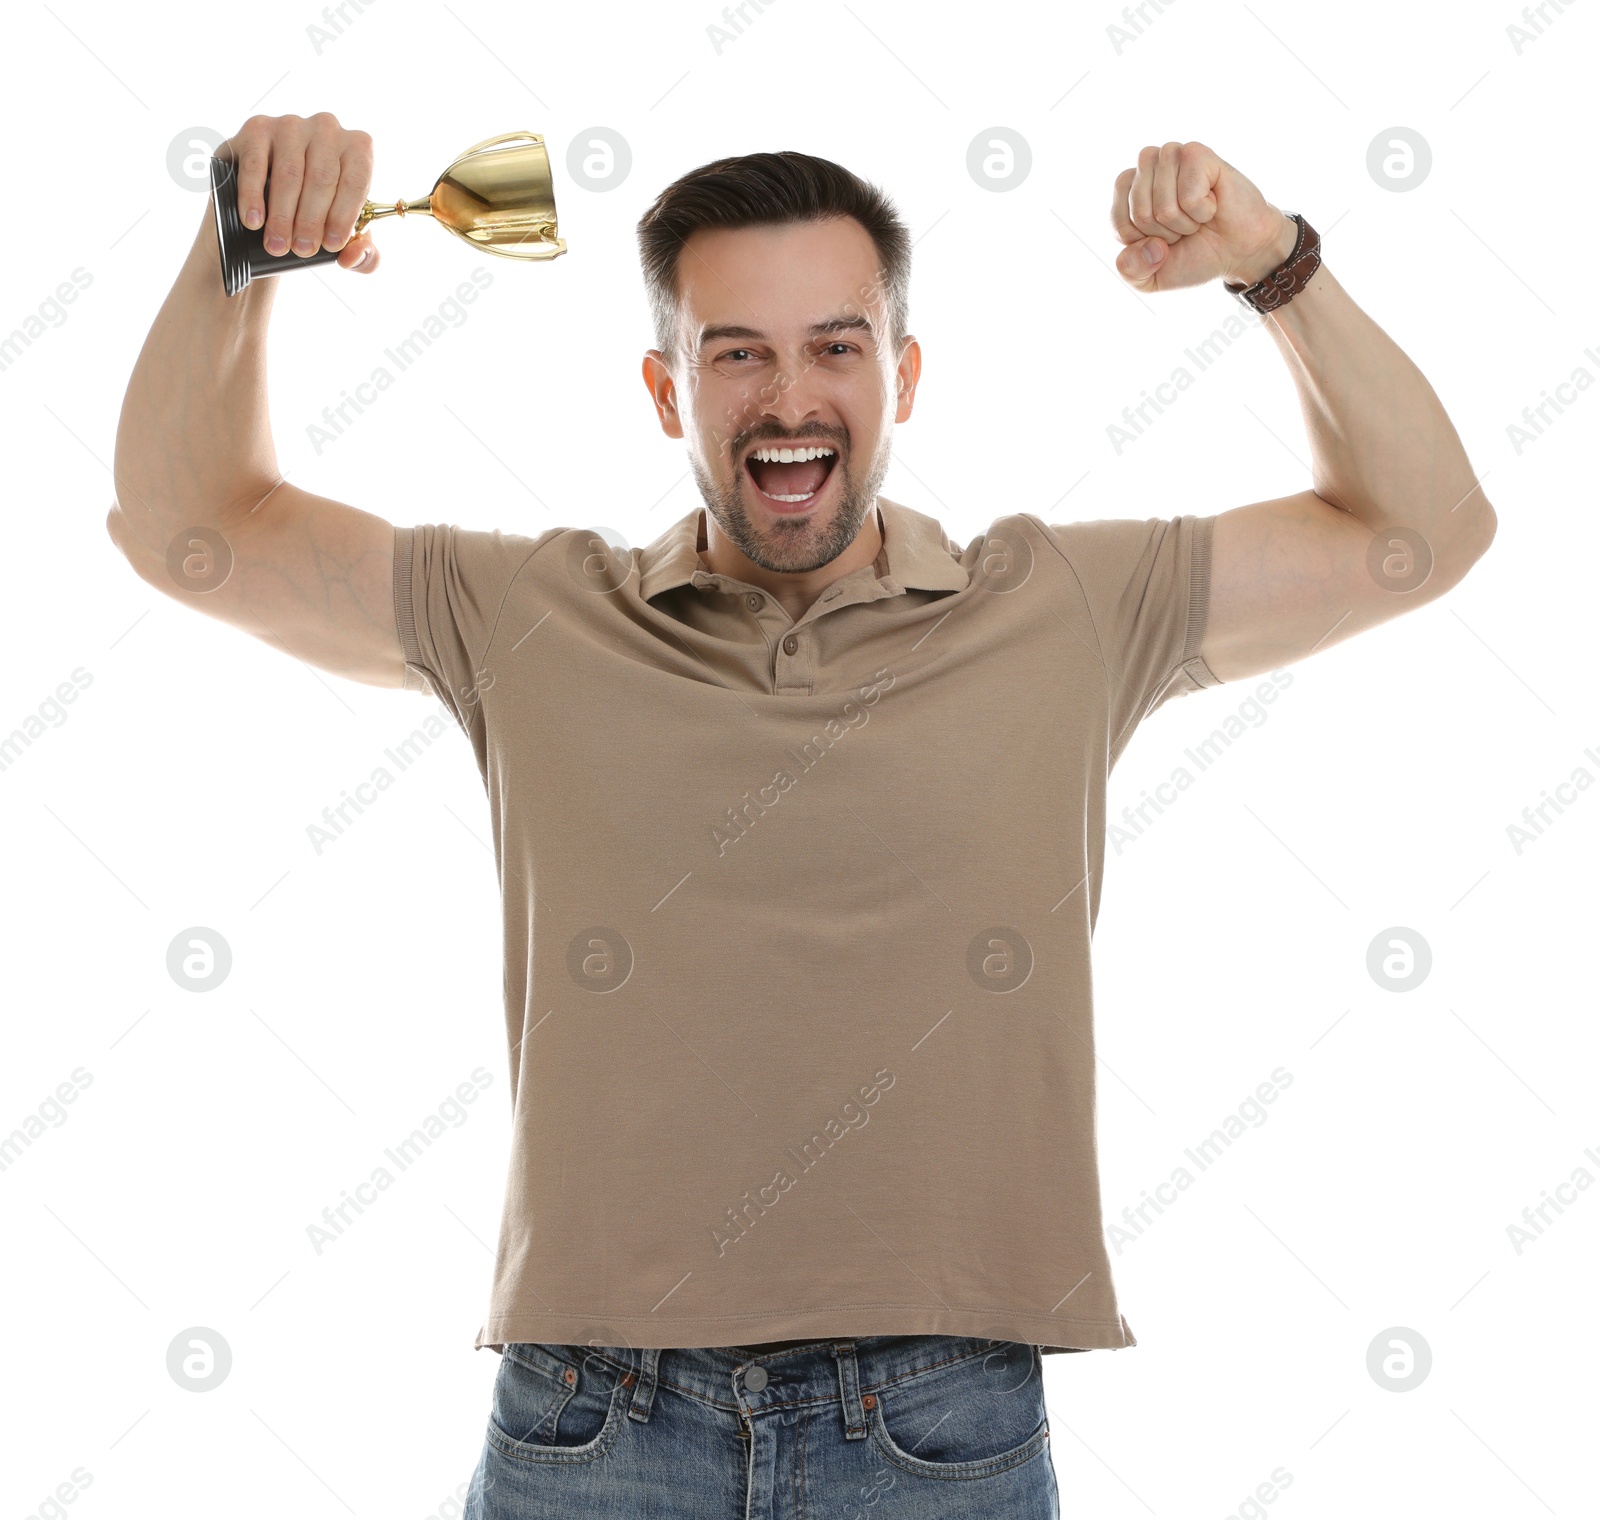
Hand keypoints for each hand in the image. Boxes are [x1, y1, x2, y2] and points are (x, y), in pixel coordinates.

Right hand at [219, 112, 379, 273]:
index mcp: (358, 148)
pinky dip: (253, 196)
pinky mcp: (258, 128)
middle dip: (311, 220)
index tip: (330, 246)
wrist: (272, 193)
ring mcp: (291, 125)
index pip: (355, 181)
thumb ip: (363, 254)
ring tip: (278, 244)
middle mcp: (327, 129)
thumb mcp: (345, 234)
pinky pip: (255, 165)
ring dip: (283, 214)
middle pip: (322, 178)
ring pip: (290, 174)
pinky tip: (254, 221)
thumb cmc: (318, 213)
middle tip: (302, 250)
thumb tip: (351, 259)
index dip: (343, 216)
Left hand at [1110, 141, 1296, 293]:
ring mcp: (1171, 156)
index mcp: (1128, 192)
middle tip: (1184, 228)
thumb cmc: (1193, 256)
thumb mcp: (1150, 278)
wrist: (1237, 252)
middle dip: (1164, 232)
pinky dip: (1201, 210)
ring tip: (1197, 216)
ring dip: (1182, 222)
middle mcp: (1147, 168)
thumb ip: (1130, 270)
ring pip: (1161, 204)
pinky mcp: (1197, 153)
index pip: (1117, 219)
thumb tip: (1150, 244)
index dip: (1141, 241)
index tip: (1162, 239)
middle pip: (1138, 211)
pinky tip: (1212, 204)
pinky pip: (1187, 196)